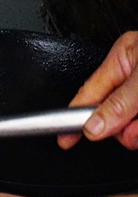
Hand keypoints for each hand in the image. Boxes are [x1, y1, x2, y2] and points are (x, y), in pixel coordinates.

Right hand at [58, 31, 137, 149]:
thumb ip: (120, 102)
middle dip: (120, 127)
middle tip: (134, 130)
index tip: (65, 139)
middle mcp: (135, 74)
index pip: (88, 94)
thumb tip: (93, 126)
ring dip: (137, 130)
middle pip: (111, 113)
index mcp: (124, 57)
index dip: (74, 119)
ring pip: (129, 123)